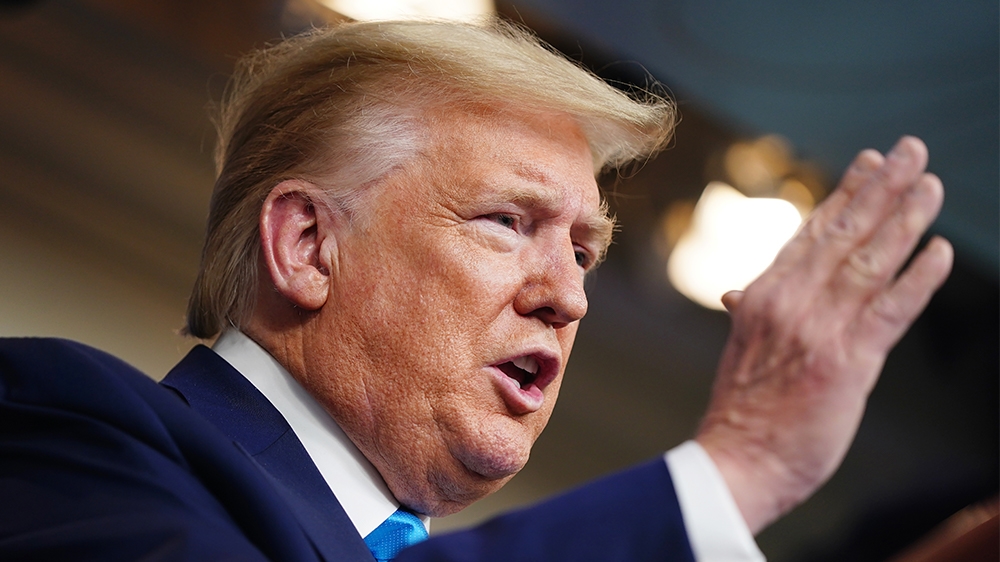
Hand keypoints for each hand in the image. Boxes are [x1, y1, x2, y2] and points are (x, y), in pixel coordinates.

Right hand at [695, 136, 952, 533]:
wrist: (736, 460)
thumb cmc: (742, 410)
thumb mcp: (741, 349)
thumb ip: (750, 313)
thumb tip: (739, 294)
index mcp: (761, 296)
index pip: (810, 232)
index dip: (846, 194)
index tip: (871, 161)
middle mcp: (788, 303)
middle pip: (843, 234)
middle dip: (881, 188)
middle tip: (911, 150)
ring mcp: (817, 330)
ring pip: (869, 262)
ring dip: (905, 219)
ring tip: (931, 184)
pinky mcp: (846, 364)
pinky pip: (889, 313)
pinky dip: (918, 280)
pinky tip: (940, 251)